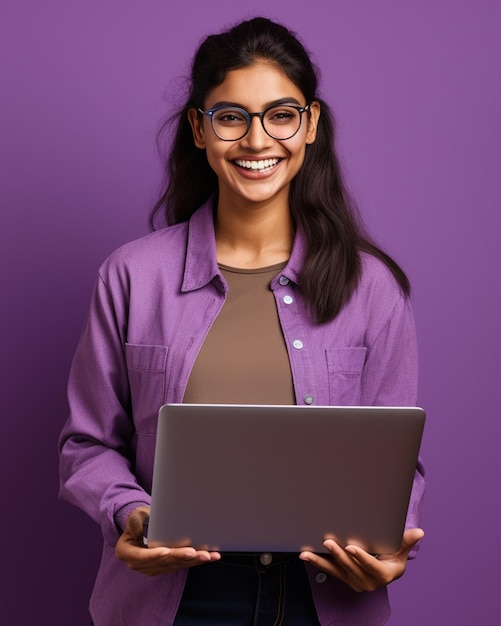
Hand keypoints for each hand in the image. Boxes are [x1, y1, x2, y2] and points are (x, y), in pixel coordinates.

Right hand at [115, 506, 220, 575]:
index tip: (166, 551)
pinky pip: (182, 565)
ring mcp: (154, 567)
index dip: (154, 555)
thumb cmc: (140, 518)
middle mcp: (140, 564)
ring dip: (193, 561)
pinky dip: (196, 560)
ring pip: (176, 565)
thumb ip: (136, 522)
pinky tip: (209, 557)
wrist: (145, 524)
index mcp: (127, 553)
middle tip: (195, 552)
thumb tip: (141, 531)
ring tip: (208, 555)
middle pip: (163, 562)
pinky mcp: (167, 566)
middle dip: (180, 557)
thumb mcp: (135, 515)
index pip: (142, 556)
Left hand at [299, 528, 423, 591]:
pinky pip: (329, 571)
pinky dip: (317, 563)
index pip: (370, 566)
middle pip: (351, 568)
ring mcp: (354, 581)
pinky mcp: (344, 578)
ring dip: (320, 561)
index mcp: (383, 576)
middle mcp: (368, 582)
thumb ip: (406, 541)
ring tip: (306, 553)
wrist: (387, 572)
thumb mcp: (400, 550)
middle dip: (338, 555)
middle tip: (328, 541)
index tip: (350, 547)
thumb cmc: (393, 558)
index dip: (361, 557)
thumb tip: (419, 532)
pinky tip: (306, 555)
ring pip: (336, 571)